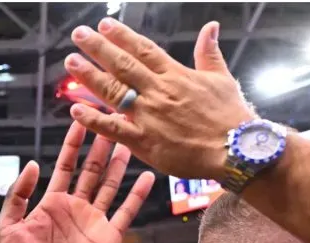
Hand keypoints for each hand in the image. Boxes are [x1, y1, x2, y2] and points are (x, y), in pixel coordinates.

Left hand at [0, 122, 154, 242]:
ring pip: (110, 185)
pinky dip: (137, 195)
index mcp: (50, 203)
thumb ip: (17, 196)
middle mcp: (75, 208)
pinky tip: (147, 177)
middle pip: (91, 170)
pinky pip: (126, 212)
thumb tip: (32, 164)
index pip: (65, 166)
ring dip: (119, 165)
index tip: (80, 120)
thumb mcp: (6, 228)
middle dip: (100, 146)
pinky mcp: (108, 238)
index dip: (72, 144)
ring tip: (130, 141)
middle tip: (112, 120)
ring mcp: (93, 222)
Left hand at [64, 19, 255, 180]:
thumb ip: (209, 53)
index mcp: (176, 75)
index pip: (144, 50)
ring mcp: (149, 116)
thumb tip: (210, 27)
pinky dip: (94, 120)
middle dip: (98, 49)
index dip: (122, 37)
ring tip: (71, 62)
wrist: (237, 150)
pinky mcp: (145, 142)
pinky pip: (114, 129)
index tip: (104, 25)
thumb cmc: (231, 116)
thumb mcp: (222, 78)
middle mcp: (159, 92)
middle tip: (78, 35)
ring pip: (114, 92)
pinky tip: (75, 110)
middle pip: (123, 65)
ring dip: (90, 76)